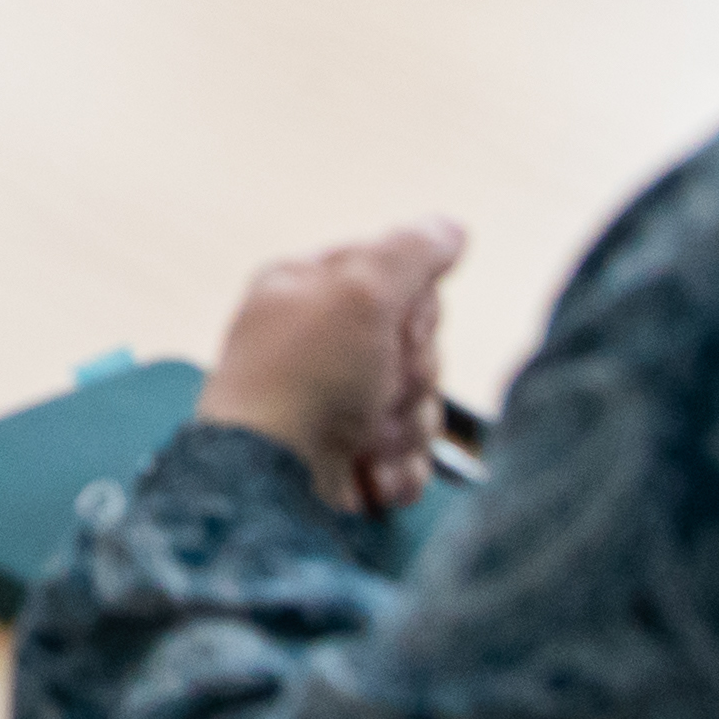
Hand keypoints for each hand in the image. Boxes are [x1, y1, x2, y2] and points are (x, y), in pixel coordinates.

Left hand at [192, 219, 468, 515]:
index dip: (414, 305)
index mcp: (305, 290)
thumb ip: (411, 252)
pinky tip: (369, 474)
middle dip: (413, 374)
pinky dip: (397, 470)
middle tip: (378, 387)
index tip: (401, 323)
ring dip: (406, 427)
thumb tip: (450, 229)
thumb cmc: (302, 383)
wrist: (269, 490)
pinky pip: (408, 457)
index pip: (396, 273)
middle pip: (417, 343)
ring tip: (366, 440)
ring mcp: (331, 405)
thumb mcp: (360, 293)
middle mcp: (317, 344)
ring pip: (419, 404)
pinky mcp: (347, 459)